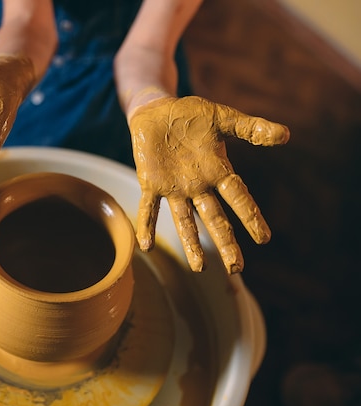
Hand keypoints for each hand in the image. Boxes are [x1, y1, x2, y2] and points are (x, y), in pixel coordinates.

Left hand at [129, 96, 288, 273]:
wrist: (157, 111)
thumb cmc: (192, 116)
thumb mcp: (223, 118)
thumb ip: (250, 128)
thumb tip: (285, 134)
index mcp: (217, 171)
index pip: (238, 198)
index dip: (250, 216)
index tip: (263, 238)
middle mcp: (198, 186)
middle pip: (214, 218)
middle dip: (225, 242)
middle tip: (236, 268)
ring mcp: (174, 188)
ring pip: (184, 220)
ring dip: (191, 243)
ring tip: (199, 268)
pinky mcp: (151, 184)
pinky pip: (150, 208)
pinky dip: (147, 225)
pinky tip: (145, 245)